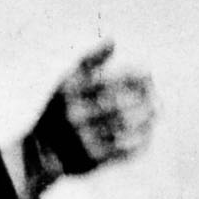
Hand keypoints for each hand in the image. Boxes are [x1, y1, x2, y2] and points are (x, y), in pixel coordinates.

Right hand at [25, 44, 156, 184]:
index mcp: (69, 92)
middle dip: (142, 98)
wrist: (42, 150)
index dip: (132, 76)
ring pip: (124, 128)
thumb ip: (89, 60)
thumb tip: (113, 38)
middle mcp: (74, 115)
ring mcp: (83, 139)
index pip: (108, 80)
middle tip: (157, 93)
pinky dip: (140, 141)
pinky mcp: (92, 160)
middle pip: (118, 105)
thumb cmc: (61, 108)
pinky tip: (148, 132)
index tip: (149, 73)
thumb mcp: (67, 81)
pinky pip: (124, 150)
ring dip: (146, 118)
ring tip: (157, 110)